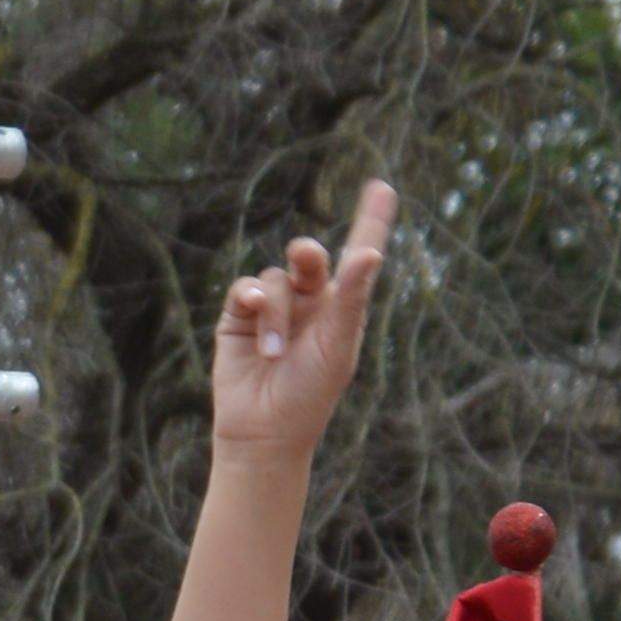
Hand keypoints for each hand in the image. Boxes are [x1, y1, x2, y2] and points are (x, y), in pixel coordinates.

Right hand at [210, 178, 394, 454]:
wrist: (262, 433)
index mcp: (342, 308)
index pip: (358, 256)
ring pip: (275, 278)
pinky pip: (246, 288)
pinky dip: (251, 298)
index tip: (382, 187)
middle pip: (309, 257)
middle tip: (306, 259)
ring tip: (274, 352)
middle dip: (307, 255)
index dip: (370, 221)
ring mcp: (273, 309)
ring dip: (276, 311)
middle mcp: (310, 302)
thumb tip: (370, 251)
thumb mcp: (338, 347)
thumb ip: (351, 298)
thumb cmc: (310, 396)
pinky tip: (254, 317)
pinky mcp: (239, 318)